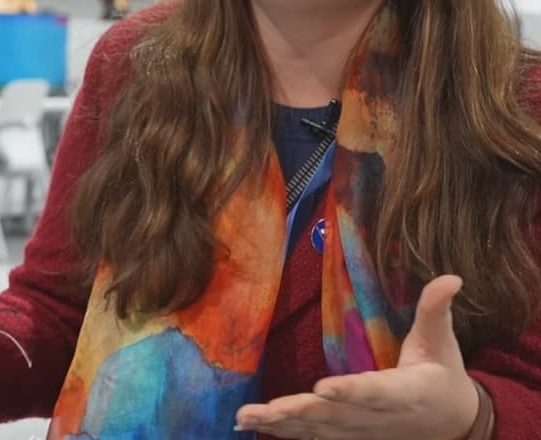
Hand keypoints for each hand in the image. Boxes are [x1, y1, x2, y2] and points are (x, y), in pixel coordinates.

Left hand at [235, 275, 479, 438]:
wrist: (453, 422)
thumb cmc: (441, 373)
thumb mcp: (441, 341)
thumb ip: (436, 309)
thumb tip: (451, 277)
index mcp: (406, 392)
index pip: (376, 392)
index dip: (351, 391)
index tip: (323, 388)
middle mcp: (381, 418)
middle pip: (339, 417)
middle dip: (304, 412)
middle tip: (272, 407)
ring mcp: (362, 432)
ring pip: (319, 430)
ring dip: (282, 425)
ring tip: (246, 417)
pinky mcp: (347, 437)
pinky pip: (311, 436)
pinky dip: (282, 432)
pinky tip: (248, 425)